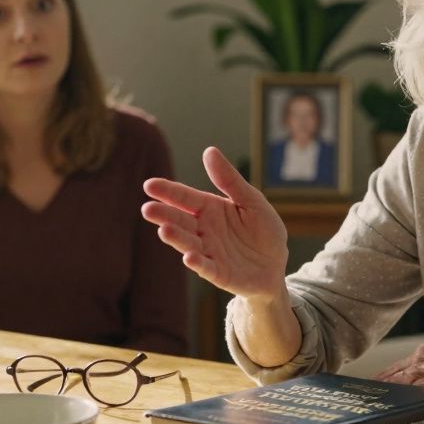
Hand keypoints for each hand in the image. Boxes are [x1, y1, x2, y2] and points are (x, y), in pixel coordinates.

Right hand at [142, 147, 288, 300]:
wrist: (276, 264)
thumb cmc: (263, 230)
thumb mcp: (251, 200)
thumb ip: (230, 180)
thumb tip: (209, 151)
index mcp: (210, 209)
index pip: (185, 198)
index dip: (168, 192)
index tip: (149, 185)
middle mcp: (204, 230)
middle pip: (180, 220)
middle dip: (164, 215)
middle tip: (148, 209)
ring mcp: (209, 252)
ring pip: (188, 243)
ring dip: (176, 238)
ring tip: (164, 230)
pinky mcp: (218, 273)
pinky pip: (206, 267)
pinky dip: (197, 263)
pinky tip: (189, 257)